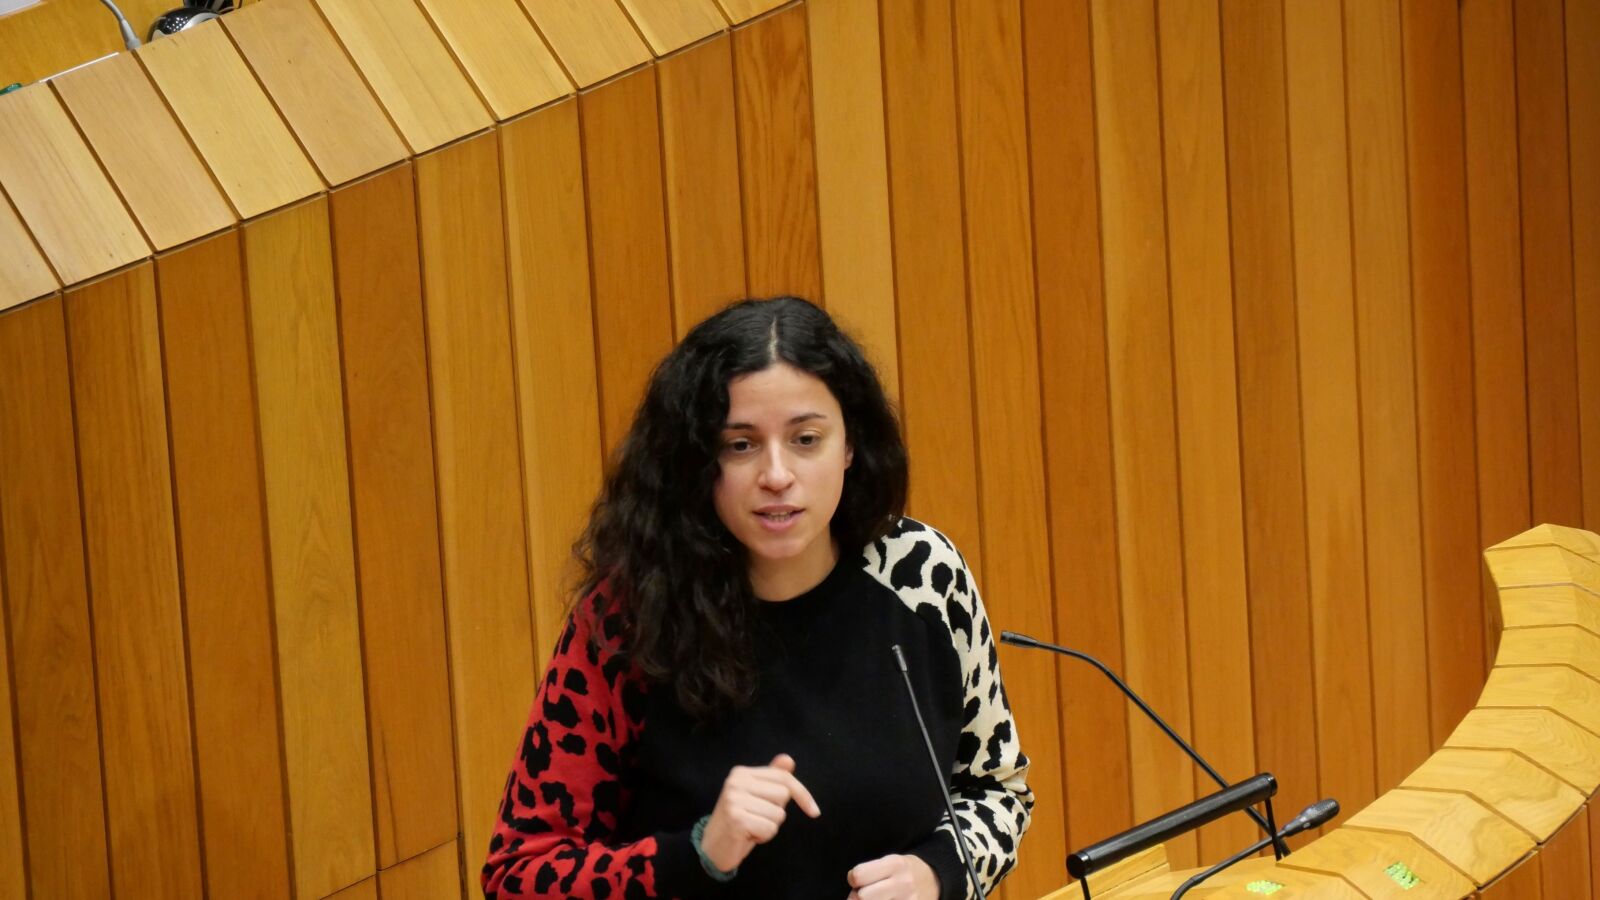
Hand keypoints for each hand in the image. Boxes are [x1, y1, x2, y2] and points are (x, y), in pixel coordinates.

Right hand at [699, 753, 821, 871]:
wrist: (711, 847)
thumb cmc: (739, 821)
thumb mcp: (756, 797)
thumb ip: (772, 778)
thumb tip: (788, 760)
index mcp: (741, 773)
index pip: (784, 777)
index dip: (802, 795)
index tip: (814, 811)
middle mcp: (736, 782)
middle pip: (783, 795)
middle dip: (776, 812)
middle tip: (756, 818)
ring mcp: (734, 800)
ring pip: (778, 814)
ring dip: (769, 827)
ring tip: (751, 827)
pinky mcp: (736, 819)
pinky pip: (770, 829)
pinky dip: (763, 837)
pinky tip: (747, 836)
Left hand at [846, 853, 939, 899]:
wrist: (934, 881)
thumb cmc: (903, 872)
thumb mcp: (889, 862)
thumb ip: (868, 873)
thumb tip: (851, 896)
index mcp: (895, 864)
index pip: (859, 875)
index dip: (854, 879)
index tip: (858, 881)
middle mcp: (903, 883)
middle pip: (863, 897)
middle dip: (857, 897)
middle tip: (864, 895)